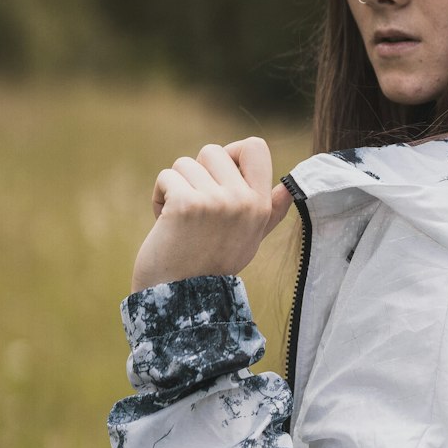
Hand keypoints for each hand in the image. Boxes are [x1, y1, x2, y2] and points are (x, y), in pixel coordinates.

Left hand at [131, 137, 293, 293]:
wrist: (181, 301)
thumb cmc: (211, 267)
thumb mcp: (250, 239)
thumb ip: (270, 211)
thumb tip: (289, 187)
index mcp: (260, 205)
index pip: (255, 147)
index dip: (231, 153)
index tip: (217, 177)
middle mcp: (243, 200)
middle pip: (213, 151)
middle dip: (196, 174)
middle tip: (194, 208)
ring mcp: (216, 201)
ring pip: (185, 163)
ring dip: (175, 187)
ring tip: (179, 220)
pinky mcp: (186, 204)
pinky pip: (166, 177)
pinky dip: (159, 198)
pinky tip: (165, 223)